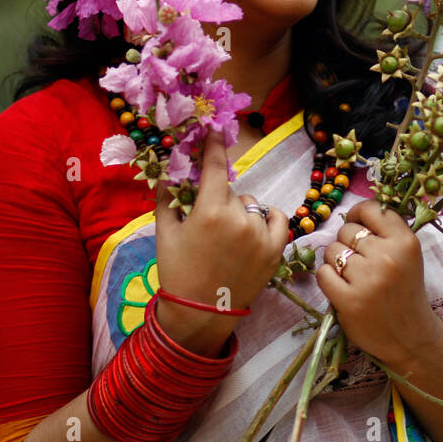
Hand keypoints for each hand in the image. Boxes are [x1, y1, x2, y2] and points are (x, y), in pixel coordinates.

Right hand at [152, 129, 287, 353]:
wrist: (200, 312)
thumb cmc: (177, 271)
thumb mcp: (165, 232)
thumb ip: (167, 198)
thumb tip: (168, 171)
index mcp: (210, 212)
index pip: (216, 167)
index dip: (214, 145)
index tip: (215, 128)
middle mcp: (239, 219)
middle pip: (231, 191)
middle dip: (219, 199)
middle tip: (208, 224)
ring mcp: (261, 235)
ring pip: (252, 205)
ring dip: (242, 212)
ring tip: (227, 237)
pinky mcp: (276, 249)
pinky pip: (277, 218)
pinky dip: (267, 218)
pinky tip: (255, 228)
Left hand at [318, 200, 442, 368]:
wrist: (411, 337)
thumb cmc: (406, 292)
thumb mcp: (408, 256)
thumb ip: (387, 233)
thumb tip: (354, 214)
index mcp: (405, 242)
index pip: (370, 209)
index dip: (358, 214)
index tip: (357, 225)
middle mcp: (387, 256)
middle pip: (347, 230)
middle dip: (347, 243)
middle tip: (359, 262)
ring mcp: (367, 279)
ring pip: (332, 251)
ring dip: (336, 262)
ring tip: (352, 276)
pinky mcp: (349, 301)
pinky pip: (323, 274)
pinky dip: (328, 279)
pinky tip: (342, 288)